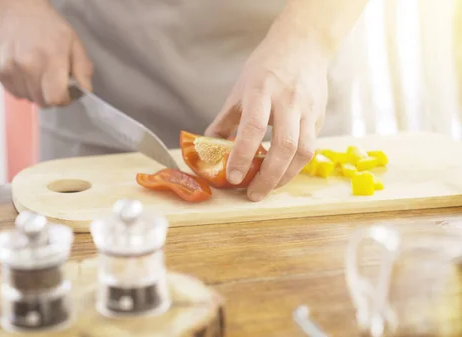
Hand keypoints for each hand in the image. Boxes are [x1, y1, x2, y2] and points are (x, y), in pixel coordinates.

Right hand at [0, 0, 92, 106]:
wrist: (18, 8)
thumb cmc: (48, 25)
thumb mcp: (74, 42)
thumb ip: (83, 69)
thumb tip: (85, 91)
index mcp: (50, 58)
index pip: (56, 98)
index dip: (65, 99)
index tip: (67, 91)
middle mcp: (27, 66)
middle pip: (43, 102)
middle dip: (52, 96)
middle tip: (54, 80)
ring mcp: (10, 69)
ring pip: (29, 99)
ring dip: (37, 92)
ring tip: (39, 72)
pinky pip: (15, 93)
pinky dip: (23, 88)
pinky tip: (27, 72)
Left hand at [205, 25, 329, 201]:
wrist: (302, 45)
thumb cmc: (266, 68)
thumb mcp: (240, 89)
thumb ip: (225, 120)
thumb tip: (207, 148)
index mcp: (262, 91)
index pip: (253, 127)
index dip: (243, 155)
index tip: (233, 177)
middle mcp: (289, 100)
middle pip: (285, 146)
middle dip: (268, 176)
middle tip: (252, 194)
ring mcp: (308, 109)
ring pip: (303, 151)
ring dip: (285, 177)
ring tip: (266, 189)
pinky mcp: (320, 117)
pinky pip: (310, 148)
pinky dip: (295, 166)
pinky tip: (280, 174)